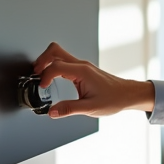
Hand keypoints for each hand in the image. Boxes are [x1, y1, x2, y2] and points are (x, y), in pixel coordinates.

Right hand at [33, 42, 154, 117]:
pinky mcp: (82, 69)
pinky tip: (52, 78)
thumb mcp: (90, 108)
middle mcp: (81, 65)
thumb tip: (52, 112)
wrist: (127, 94)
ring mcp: (82, 66)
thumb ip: (69, 109)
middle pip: (55, 51)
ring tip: (41, 76)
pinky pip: (64, 61)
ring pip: (59, 54)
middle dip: (42, 60)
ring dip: (47, 62)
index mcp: (82, 72)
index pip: (56, 66)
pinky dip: (54, 66)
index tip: (42, 86)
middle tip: (36, 73)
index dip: (44, 76)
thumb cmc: (114, 99)